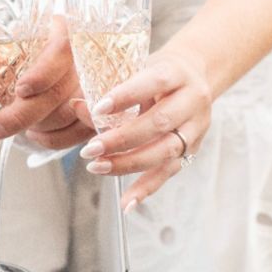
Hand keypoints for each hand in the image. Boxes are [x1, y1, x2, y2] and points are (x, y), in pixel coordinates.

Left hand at [0, 15, 94, 148]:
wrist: (13, 79)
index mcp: (54, 31)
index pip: (61, 47)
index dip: (44, 71)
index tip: (20, 89)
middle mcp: (78, 54)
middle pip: (63, 85)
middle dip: (27, 112)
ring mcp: (90, 83)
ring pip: (72, 111)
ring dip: (39, 125)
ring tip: (12, 123)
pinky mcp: (93, 108)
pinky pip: (79, 131)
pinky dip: (54, 140)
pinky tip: (34, 134)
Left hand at [76, 46, 211, 209]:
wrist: (195, 75)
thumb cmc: (158, 72)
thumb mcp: (138, 70)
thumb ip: (109, 89)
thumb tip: (76, 105)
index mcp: (177, 73)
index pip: (153, 83)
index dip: (126, 96)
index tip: (98, 109)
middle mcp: (191, 100)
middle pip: (159, 123)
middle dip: (122, 139)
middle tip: (90, 149)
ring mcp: (196, 127)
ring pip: (166, 151)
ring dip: (129, 163)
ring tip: (98, 167)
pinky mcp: (193, 149)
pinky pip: (169, 172)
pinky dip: (147, 188)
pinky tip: (127, 202)